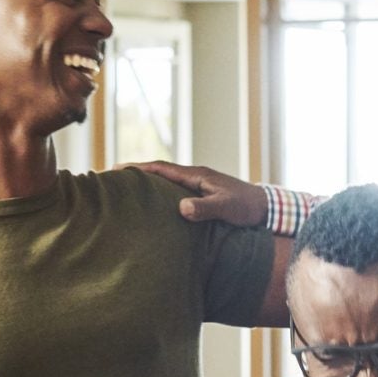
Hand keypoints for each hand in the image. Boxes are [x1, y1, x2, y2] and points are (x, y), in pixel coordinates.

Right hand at [119, 161, 268, 225]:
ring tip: (126, 191)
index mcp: (196, 175)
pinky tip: (153, 204)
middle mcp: (195, 177)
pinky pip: (174, 191)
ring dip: (147, 184)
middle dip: (136, 174)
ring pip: (166, 181)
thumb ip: (205, 208)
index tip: (115, 169)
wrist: (266, 208)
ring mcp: (198, 185)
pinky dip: (160, 193)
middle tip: (111, 179)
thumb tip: (181, 208)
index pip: (160, 167)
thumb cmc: (247, 208)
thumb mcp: (226, 208)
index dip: (137, 168)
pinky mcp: (202, 194)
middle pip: (159, 172)